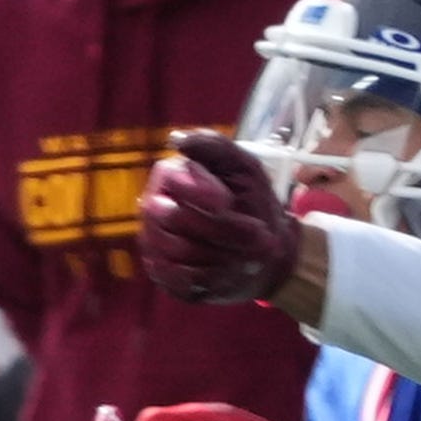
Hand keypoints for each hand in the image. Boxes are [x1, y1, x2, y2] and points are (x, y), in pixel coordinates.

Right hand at [141, 129, 303, 307]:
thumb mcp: (245, 168)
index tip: (229, 201)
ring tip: (245, 252)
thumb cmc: (253, 204)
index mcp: (169, 176)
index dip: (204, 195)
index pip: (174, 184)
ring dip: (223, 254)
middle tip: (256, 233)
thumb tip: (177, 140)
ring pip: (179, 251)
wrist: (268, 252)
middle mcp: (153, 208)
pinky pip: (179, 280)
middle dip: (223, 229)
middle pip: (175, 220)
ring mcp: (154, 243)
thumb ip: (215, 147)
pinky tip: (227, 270)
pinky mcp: (163, 275)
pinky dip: (212, 277)